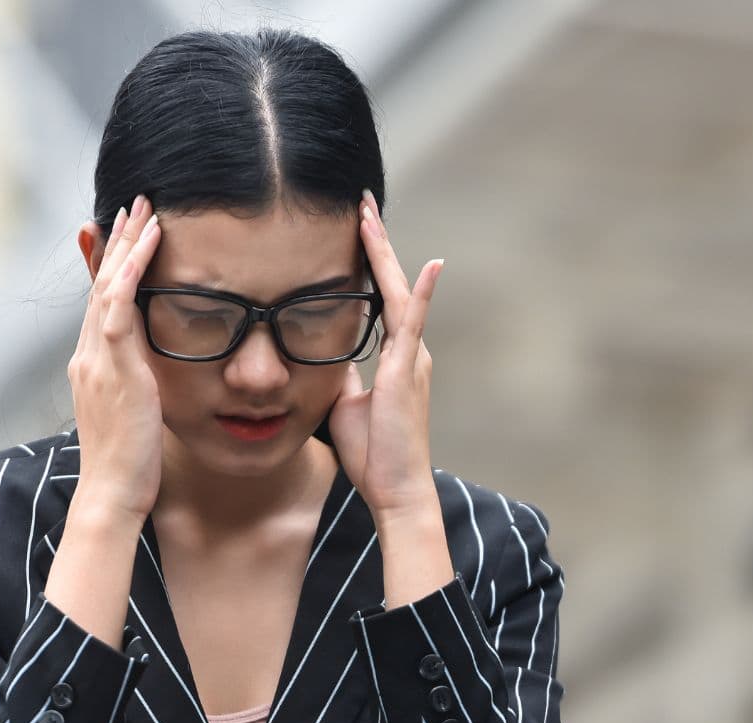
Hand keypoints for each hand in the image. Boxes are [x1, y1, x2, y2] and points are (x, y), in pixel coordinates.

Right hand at [66, 194, 165, 526]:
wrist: (112, 495)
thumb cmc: (129, 467)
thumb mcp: (134, 417)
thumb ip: (138, 389)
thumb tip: (150, 379)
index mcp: (92, 366)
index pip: (100, 303)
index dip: (112, 265)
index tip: (126, 233)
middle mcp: (88, 356)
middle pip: (99, 285)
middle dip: (116, 243)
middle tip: (132, 203)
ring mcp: (97, 359)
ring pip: (107, 286)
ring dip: (126, 244)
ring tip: (144, 209)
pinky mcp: (114, 366)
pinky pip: (119, 306)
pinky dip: (133, 270)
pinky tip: (149, 243)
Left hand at [328, 189, 445, 519]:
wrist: (395, 490)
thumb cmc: (373, 455)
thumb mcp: (347, 404)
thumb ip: (343, 376)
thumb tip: (325, 360)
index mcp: (394, 357)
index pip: (378, 297)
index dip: (368, 261)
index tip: (355, 226)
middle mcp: (408, 350)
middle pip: (390, 284)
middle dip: (375, 242)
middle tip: (362, 201)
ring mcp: (412, 358)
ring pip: (398, 293)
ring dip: (384, 253)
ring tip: (369, 213)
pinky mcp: (408, 371)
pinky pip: (412, 324)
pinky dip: (418, 294)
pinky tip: (428, 265)